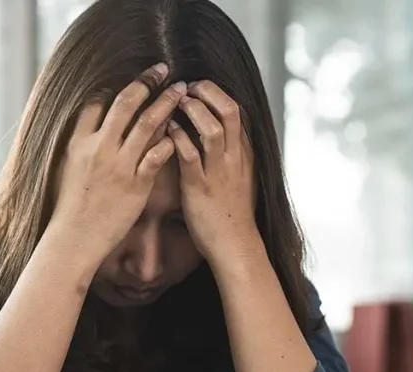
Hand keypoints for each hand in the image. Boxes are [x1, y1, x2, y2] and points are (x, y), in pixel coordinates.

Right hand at [48, 63, 185, 261]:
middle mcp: (99, 148)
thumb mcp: (66, 169)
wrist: (75, 238)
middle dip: (145, 83)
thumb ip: (80, 147)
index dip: (114, 88)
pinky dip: (169, 140)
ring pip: (146, 124)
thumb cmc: (70, 208)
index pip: (96, 103)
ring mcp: (119, 165)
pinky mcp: (136, 184)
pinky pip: (157, 155)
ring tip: (180, 90)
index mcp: (79, 142)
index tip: (131, 80)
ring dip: (166, 103)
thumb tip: (88, 132)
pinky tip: (180, 130)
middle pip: (124, 104)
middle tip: (162, 69)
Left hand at [167, 81, 257, 262]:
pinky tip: (168, 130)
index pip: (236, 111)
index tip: (199, 88)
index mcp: (243, 153)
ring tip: (176, 103)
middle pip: (229, 111)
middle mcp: (234, 158)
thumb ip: (231, 154)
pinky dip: (178, 138)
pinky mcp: (201, 187)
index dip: (217, 93)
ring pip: (211, 128)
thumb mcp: (239, 176)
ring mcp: (219, 172)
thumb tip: (218, 133)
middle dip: (207, 92)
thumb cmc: (231, 212)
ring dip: (192, 110)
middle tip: (187, 87)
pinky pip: (190, 155)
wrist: (234, 244)